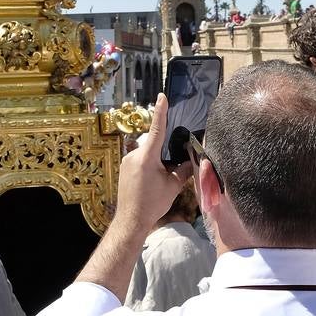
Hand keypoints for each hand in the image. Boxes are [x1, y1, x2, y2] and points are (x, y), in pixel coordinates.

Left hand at [113, 93, 188, 232]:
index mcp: (147, 157)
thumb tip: (192, 160)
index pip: (156, 129)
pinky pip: (139, 158)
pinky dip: (148, 165)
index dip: (161, 112)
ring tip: (158, 181)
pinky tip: (150, 182)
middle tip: (168, 171)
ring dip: (155, 160)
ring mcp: (127, 159)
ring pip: (146, 152)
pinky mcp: (124, 166)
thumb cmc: (152, 203)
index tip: (162, 97)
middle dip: (163, 153)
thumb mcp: (173, 186)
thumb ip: (183, 170)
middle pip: (153, 144)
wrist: (131, 219)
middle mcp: (134, 154)